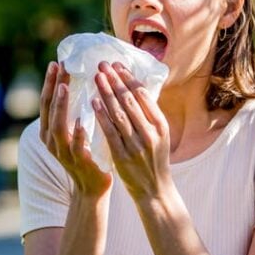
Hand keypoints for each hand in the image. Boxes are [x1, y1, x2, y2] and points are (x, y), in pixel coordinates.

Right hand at [39, 61, 112, 197]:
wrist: (92, 187)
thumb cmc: (86, 153)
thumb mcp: (75, 130)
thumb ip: (73, 112)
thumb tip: (80, 83)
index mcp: (49, 130)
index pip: (47, 101)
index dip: (50, 82)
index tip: (56, 62)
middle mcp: (51, 140)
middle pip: (49, 109)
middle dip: (54, 87)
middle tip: (60, 66)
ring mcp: (63, 152)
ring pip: (58, 126)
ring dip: (61, 105)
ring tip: (65, 87)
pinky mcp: (78, 162)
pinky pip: (76, 146)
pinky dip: (78, 133)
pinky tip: (82, 120)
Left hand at [93, 61, 171, 200]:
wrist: (154, 190)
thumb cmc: (154, 159)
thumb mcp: (159, 135)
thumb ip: (148, 115)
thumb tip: (135, 88)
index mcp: (161, 125)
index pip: (144, 95)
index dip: (129, 78)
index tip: (117, 65)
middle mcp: (150, 133)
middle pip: (130, 101)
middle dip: (115, 80)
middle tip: (103, 65)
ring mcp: (136, 145)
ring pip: (119, 113)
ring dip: (107, 93)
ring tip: (97, 77)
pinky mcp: (122, 156)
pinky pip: (110, 132)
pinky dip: (102, 116)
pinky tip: (93, 102)